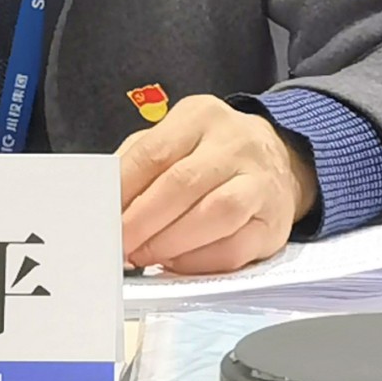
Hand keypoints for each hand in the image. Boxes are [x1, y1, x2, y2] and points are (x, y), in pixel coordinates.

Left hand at [118, 95, 318, 274]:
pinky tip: (176, 263)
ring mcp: (260, 183)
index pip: (154, 152)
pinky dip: (199, 261)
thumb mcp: (175, 137)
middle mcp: (234, 144)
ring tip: (144, 255)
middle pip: (183, 183)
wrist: (280, 161)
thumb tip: (105, 201)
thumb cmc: (211, 152)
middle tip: (119, 244)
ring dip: (171, 242)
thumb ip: (139, 161)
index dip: (124, 189)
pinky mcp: (274, 224)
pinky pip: (235, 249)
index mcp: (200, 116)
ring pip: (215, 214)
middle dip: (143, 220)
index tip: (101, 216)